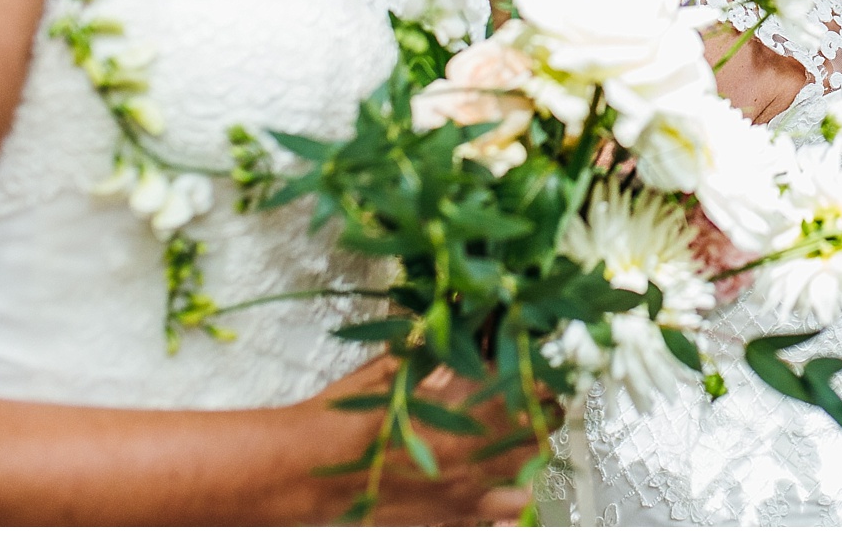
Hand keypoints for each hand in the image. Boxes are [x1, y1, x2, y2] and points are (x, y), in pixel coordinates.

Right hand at [303, 358, 532, 524]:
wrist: (300, 475)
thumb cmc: (339, 419)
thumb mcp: (387, 371)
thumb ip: (428, 351)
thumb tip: (453, 323)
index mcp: (461, 410)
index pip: (529, 387)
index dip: (541, 373)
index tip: (539, 362)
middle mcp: (471, 457)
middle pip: (538, 435)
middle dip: (540, 414)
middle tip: (531, 398)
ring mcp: (461, 497)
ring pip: (525, 484)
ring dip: (525, 462)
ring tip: (512, 445)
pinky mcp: (445, 524)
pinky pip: (496, 521)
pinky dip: (502, 504)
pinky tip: (488, 488)